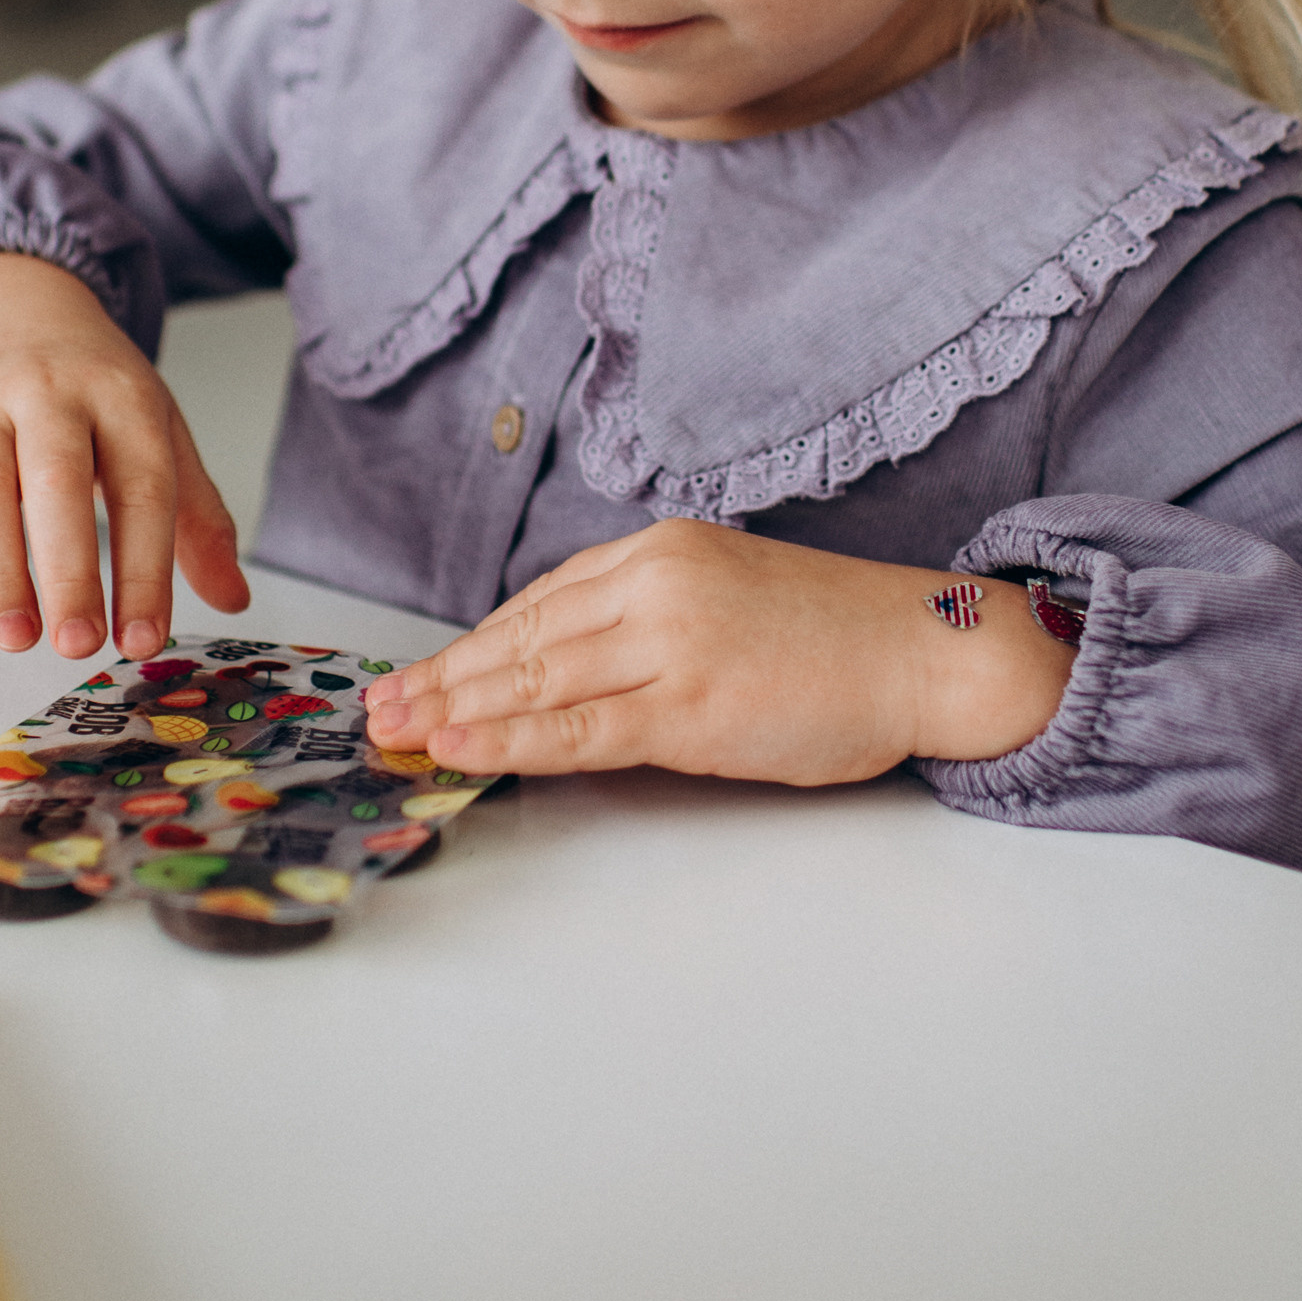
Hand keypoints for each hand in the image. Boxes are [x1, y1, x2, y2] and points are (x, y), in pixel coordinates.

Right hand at [0, 252, 247, 657]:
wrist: (8, 306)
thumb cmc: (92, 388)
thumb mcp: (158, 431)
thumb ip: (197, 517)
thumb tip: (234, 599)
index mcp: (123, 395)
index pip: (143, 487)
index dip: (145, 570)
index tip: (143, 640)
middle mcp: (49, 390)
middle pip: (57, 482)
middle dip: (68, 572)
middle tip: (77, 645)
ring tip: (16, 637)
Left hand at [362, 519, 1071, 785]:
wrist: (924, 649)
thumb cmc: (836, 637)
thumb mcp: (726, 596)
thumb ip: (648, 619)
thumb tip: (565, 668)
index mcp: (660, 551)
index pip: (538, 603)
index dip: (469, 646)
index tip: (419, 675)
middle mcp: (655, 584)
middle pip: (521, 639)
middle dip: (441, 678)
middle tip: (377, 709)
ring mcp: (671, 643)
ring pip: (536, 680)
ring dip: (454, 709)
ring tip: (395, 733)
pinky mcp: (691, 705)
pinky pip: (580, 729)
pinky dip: (509, 741)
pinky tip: (459, 749)